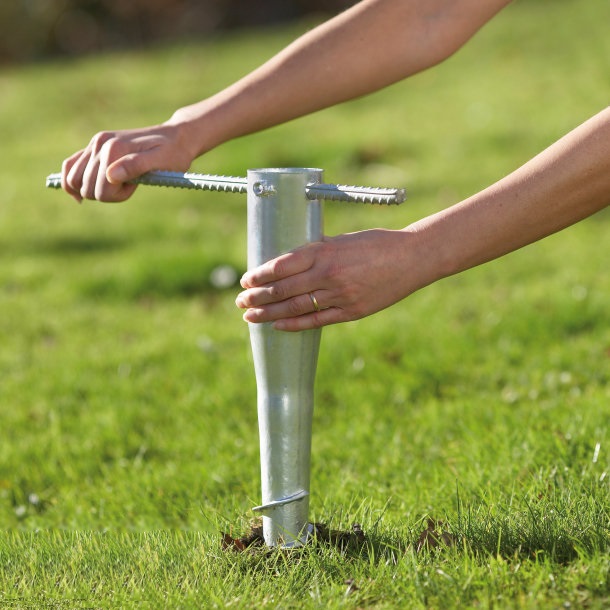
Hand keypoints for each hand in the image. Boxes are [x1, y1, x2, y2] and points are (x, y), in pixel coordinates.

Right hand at [61, 123, 193, 202]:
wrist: (176, 137)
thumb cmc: (173, 154)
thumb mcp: (162, 162)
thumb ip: (136, 166)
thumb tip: (111, 175)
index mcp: (114, 148)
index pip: (102, 189)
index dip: (119, 195)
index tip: (136, 185)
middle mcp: (99, 144)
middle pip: (86, 186)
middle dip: (108, 193)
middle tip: (130, 183)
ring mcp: (95, 144)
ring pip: (73, 178)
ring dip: (94, 189)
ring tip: (119, 182)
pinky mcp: (94, 147)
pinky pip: (71, 165)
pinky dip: (72, 181)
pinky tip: (81, 193)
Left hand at [236, 229, 424, 330]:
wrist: (413, 258)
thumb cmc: (378, 243)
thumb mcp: (344, 240)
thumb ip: (319, 250)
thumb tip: (292, 260)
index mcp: (325, 251)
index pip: (281, 265)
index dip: (259, 275)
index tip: (245, 279)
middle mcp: (328, 274)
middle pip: (283, 289)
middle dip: (257, 297)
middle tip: (240, 301)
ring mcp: (340, 295)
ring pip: (295, 307)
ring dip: (269, 313)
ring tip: (251, 316)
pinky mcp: (351, 312)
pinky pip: (316, 321)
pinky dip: (294, 325)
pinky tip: (278, 326)